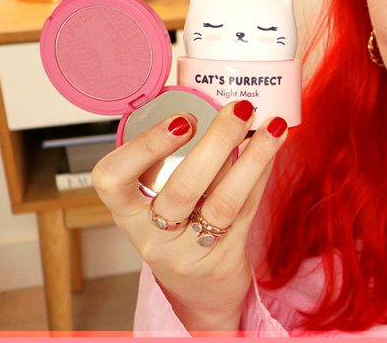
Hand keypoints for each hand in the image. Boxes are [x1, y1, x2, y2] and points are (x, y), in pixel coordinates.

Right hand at [92, 100, 287, 333]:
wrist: (198, 289)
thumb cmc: (176, 228)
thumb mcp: (158, 198)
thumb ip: (174, 157)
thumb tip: (210, 97)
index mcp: (126, 212)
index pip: (113, 181)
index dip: (142, 148)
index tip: (179, 118)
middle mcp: (153, 236)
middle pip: (181, 190)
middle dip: (215, 143)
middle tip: (239, 108)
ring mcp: (190, 252)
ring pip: (222, 204)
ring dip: (252, 159)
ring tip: (271, 126)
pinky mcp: (224, 259)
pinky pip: (247, 211)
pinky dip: (261, 175)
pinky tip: (273, 149)